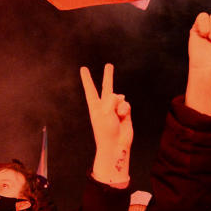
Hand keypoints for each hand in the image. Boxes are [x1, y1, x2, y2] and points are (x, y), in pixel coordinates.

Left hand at [80, 63, 132, 187]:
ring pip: (120, 98)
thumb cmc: (106, 130)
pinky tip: (123, 117)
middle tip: (109, 65)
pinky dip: (125, 110)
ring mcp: (115, 109)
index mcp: (94, 106)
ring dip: (119, 105)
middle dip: (108, 76)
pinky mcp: (125, 113)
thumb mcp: (105, 111)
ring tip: (117, 116)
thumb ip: (111, 99)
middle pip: (106, 87)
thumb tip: (121, 96)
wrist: (115, 145)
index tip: (83, 68)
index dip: (87, 78)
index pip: (90, 88)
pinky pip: (126, 105)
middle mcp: (104, 106)